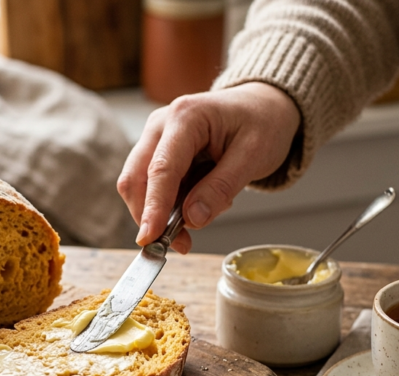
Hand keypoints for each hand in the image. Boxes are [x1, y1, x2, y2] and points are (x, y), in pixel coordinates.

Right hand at [117, 82, 300, 253]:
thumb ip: (221, 187)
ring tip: (197, 220)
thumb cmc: (261, 123)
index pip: (161, 169)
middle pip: (136, 178)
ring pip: (139, 186)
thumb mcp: (254, 156)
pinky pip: (153, 187)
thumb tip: (192, 218)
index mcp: (186, 116)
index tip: (151, 237)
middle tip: (178, 245)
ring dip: (160, 213)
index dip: (154, 207)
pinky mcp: (158, 153)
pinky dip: (168, 206)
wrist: (262, 107)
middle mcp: (161, 124)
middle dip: (149, 216)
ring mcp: (156, 138)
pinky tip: (196, 204)